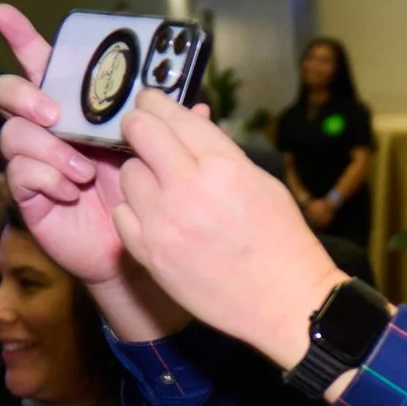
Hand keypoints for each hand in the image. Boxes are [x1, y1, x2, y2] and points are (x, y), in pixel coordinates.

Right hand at [0, 5, 186, 339]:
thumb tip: (200, 107)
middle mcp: (47, 128)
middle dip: (25, 94)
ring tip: (83, 170)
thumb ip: (174, 128)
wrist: (134, 246)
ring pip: (15, 133)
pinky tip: (74, 191)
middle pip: (9, 92)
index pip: (46, 66)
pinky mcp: (28, 192)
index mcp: (77, 109)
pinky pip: (22, 172)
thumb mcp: (160, 155)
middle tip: (52, 111)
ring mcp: (34, 159)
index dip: (22, 38)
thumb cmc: (143, 192)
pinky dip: (49, 177)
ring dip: (49, 146)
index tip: (5, 13)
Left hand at [115, 90, 346, 369]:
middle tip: (144, 135)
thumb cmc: (282, 242)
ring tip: (161, 188)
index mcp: (223, 166)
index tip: (148, 102)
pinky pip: (123, 215)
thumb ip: (220, 152)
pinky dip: (135, 211)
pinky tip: (155, 218)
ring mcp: (163, 222)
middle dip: (139, 128)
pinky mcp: (150, 253)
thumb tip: (189, 125)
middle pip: (138, 132)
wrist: (283, 303)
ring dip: (140, 174)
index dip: (154, 102)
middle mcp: (187, 188)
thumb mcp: (262, 183)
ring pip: (127, 174)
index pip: (172, 115)